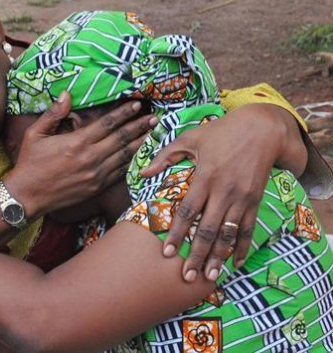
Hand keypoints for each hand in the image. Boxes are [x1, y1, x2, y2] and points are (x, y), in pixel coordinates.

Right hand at [6, 92, 157, 216]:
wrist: (27, 196)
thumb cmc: (29, 163)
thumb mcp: (34, 134)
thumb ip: (53, 114)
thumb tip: (66, 95)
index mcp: (77, 143)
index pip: (107, 124)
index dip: (124, 113)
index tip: (136, 104)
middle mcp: (90, 158)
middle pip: (121, 138)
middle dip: (139, 126)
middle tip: (154, 117)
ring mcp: (96, 175)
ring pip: (125, 156)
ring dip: (141, 143)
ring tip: (154, 133)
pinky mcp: (96, 187)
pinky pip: (119, 173)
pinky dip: (132, 163)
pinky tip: (141, 156)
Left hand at [141, 104, 306, 281]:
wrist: (263, 128)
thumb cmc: (221, 132)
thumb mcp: (191, 138)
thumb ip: (166, 156)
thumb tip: (142, 173)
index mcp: (205, 176)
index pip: (187, 211)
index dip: (177, 233)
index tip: (167, 251)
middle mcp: (224, 191)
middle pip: (208, 229)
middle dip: (197, 254)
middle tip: (187, 276)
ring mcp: (241, 197)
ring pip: (228, 234)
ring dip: (219, 257)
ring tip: (209, 277)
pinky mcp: (255, 200)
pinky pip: (248, 228)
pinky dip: (242, 247)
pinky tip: (235, 263)